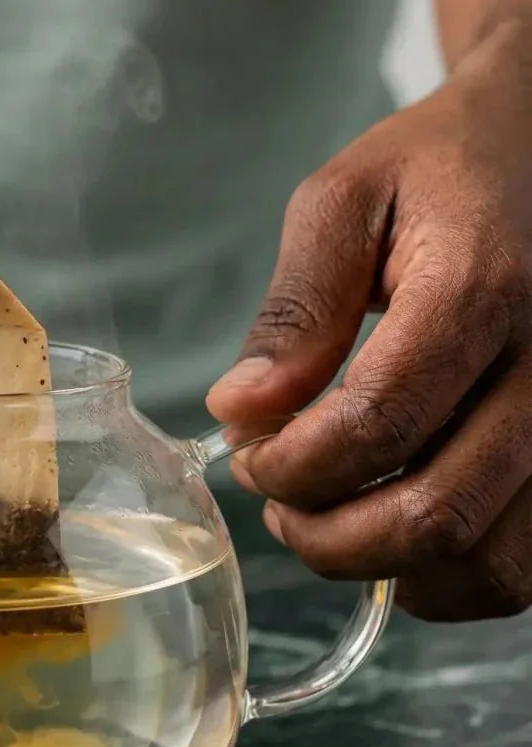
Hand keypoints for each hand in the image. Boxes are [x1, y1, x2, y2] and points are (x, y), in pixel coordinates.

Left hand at [207, 26, 531, 620]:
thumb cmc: (437, 170)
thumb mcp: (344, 202)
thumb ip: (295, 310)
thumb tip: (242, 409)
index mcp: (481, 291)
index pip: (375, 425)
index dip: (290, 465)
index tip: (247, 457)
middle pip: (437, 514)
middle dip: (326, 533)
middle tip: (277, 504)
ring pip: (491, 563)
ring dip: (388, 567)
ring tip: (328, 520)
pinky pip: (527, 566)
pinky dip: (452, 577)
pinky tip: (398, 533)